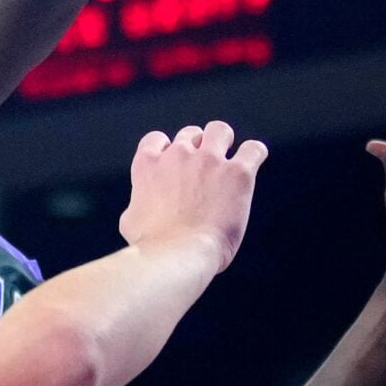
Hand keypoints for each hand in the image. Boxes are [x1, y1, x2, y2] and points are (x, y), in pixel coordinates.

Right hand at [119, 121, 267, 272]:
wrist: (179, 254)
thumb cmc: (152, 246)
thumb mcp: (130, 222)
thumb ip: (138, 205)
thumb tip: (139, 209)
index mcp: (149, 165)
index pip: (157, 139)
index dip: (167, 150)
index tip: (175, 165)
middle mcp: (178, 155)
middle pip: (191, 134)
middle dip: (198, 149)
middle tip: (205, 171)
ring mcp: (209, 161)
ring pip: (220, 131)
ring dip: (224, 142)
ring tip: (229, 162)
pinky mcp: (237, 173)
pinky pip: (253, 150)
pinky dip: (255, 154)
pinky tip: (254, 162)